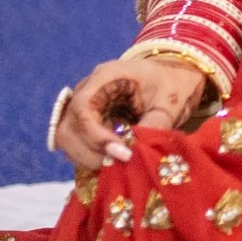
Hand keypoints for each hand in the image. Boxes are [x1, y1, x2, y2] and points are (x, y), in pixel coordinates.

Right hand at [50, 56, 209, 170]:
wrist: (174, 76)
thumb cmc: (173, 83)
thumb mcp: (170, 101)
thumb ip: (155, 123)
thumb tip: (135, 151)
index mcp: (107, 76)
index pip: (82, 107)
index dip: (95, 135)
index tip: (119, 153)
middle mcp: (88, 89)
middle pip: (67, 126)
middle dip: (88, 151)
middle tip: (117, 163)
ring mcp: (85, 105)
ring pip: (67, 137)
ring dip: (87, 156)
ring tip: (115, 164)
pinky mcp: (87, 119)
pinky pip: (77, 141)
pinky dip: (90, 154)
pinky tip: (112, 160)